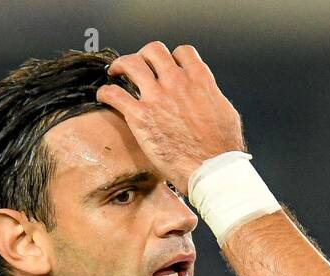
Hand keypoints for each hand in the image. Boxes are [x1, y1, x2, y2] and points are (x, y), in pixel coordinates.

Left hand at [96, 42, 245, 196]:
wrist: (212, 170)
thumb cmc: (222, 149)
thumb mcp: (225, 112)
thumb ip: (210, 97)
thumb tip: (206, 96)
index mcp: (199, 80)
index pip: (182, 52)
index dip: (172, 57)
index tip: (166, 66)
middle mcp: (176, 82)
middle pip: (153, 51)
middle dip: (144, 56)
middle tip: (138, 66)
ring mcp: (157, 97)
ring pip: (131, 63)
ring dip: (120, 65)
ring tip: (115, 72)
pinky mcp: (140, 117)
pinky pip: (114, 94)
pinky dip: (106, 92)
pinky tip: (104, 96)